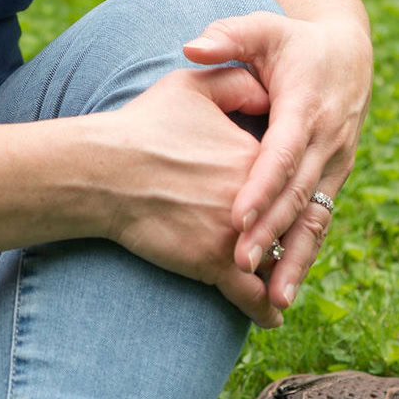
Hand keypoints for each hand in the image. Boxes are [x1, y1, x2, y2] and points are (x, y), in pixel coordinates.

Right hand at [94, 64, 280, 322]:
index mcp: (259, 156)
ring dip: (282, 276)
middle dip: (292, 237)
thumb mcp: (192, 86)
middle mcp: (259, 198)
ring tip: (284, 286)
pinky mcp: (217, 264)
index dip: (287, 191)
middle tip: (292, 248)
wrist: (105, 170)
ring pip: (276, 261)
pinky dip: (265, 310)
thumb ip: (237, 81)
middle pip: (290, 222)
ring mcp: (240, 234)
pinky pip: (254, 296)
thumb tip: (266, 89)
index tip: (287, 199)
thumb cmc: (142, 126)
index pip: (290, 178)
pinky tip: (271, 317)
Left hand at [181, 10, 372, 314]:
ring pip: (316, 218)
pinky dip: (305, 254)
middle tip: (241, 266)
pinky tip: (286, 287)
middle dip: (271, 234)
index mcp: (306, 108)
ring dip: (296, 260)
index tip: (235, 217)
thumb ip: (228, 35)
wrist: (349, 51)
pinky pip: (319, 220)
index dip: (260, 187)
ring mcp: (335, 163)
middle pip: (297, 196)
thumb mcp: (263, 28)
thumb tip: (192, 47)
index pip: (281, 154)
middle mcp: (326, 142)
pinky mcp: (334, 177)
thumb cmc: (293, 41)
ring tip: (274, 299)